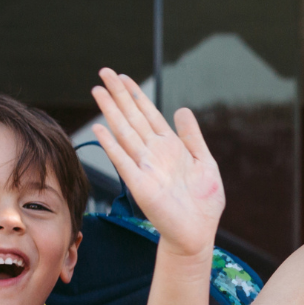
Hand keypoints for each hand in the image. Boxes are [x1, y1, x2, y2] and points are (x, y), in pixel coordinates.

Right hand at [89, 69, 225, 256]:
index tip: (122, 77)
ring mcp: (145, 168)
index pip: (149, 114)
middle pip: (133, 118)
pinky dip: (112, 145)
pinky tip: (101, 128)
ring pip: (125, 133)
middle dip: (119, 95)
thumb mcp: (204, 162)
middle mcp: (154, 154)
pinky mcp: (140, 185)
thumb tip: (182, 109)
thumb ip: (193, 137)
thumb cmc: (202, 202)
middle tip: (104, 71)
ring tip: (98, 91)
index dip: (136, 95)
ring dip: (111, 112)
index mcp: (170, 147)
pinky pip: (123, 161)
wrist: (198, 233)